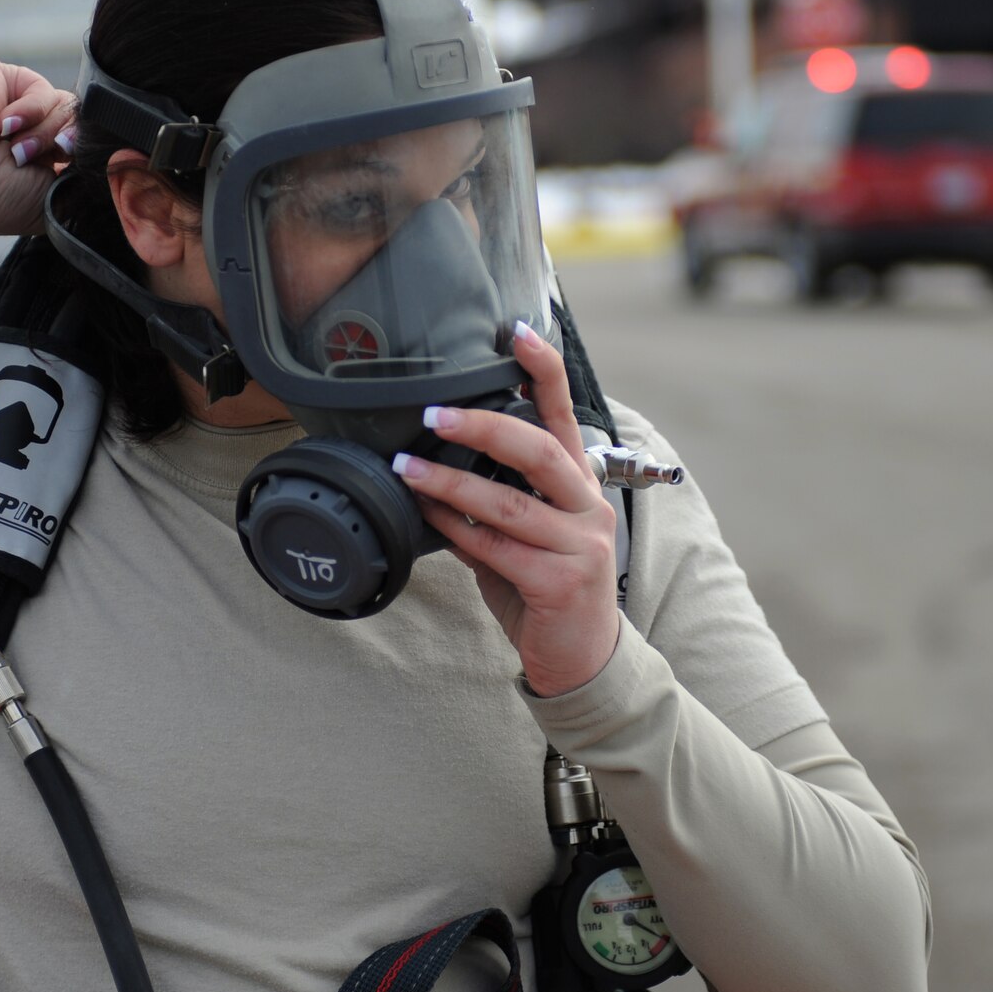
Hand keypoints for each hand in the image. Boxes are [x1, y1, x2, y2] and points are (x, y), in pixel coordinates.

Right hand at [0, 59, 76, 234]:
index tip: (75, 169)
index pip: (85, 152)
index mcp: (44, 167)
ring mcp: (24, 108)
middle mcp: (37, 136)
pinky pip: (43, 89)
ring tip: (17, 150)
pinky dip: (31, 110)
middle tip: (49, 156)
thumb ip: (76, 185)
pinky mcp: (11, 81)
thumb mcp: (47, 204)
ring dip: (44, 133)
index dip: (87, 158)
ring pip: (66, 109)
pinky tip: (6, 126)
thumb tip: (107, 167)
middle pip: (81, 128)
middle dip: (68, 145)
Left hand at [392, 322, 621, 696]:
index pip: (565, 416)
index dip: (544, 371)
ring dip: (449, 482)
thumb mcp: (525, 535)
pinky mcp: (561, 582)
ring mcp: (580, 545)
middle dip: (484, 425)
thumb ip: (495, 499)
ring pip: (509, 502)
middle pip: (539, 449)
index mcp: (579, 485)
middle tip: (433, 413)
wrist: (580, 660)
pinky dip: (455, 528)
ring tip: (405, 468)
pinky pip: (496, 547)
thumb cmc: (545, 588)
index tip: (517, 332)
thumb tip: (432, 463)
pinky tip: (426, 514)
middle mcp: (587, 507)